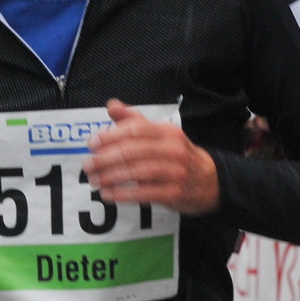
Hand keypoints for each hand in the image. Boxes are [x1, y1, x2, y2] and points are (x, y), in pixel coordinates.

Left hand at [84, 99, 218, 214]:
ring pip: (138, 172)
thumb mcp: (161, 133)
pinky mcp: (174, 193)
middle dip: (106, 158)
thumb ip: (135, 120)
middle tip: (87, 165)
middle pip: (134, 151)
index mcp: (167, 132)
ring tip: (93, 181)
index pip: (135, 130)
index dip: (111, 136)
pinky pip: (145, 193)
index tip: (92, 143)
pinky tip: (108, 195)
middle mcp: (173, 150)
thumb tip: (111, 105)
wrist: (211, 181)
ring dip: (112, 176)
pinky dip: (124, 194)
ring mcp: (175, 172)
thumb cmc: (178, 155)